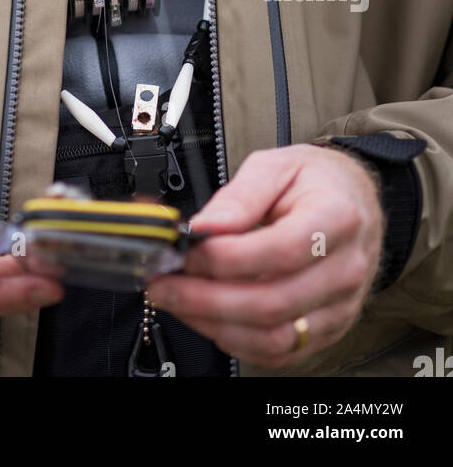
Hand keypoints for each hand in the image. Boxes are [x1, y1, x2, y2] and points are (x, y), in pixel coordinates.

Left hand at [147, 143, 383, 367]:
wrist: (353, 200)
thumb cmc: (315, 181)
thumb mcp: (276, 165)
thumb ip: (239, 197)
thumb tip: (203, 228)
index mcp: (336, 219)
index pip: (279, 251)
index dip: (226, 258)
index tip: (187, 251)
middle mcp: (344, 270)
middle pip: (272, 303)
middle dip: (206, 298)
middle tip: (165, 283)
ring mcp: (339, 306)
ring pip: (274, 336)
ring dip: (215, 324)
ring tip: (177, 301)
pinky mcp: (327, 330)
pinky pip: (280, 351)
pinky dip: (235, 340)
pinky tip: (206, 317)